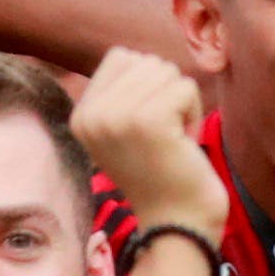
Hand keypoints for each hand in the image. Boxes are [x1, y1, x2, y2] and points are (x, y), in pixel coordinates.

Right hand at [69, 47, 233, 244]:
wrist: (176, 220)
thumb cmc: (162, 170)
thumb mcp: (124, 129)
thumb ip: (120, 93)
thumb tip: (130, 55)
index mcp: (80, 114)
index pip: (122, 56)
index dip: (149, 83)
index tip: (148, 124)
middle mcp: (90, 114)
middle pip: (147, 62)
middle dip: (168, 93)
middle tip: (163, 136)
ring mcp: (115, 117)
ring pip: (168, 72)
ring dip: (182, 104)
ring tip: (171, 140)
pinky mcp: (146, 121)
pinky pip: (185, 86)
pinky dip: (194, 113)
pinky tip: (182, 144)